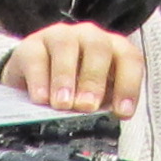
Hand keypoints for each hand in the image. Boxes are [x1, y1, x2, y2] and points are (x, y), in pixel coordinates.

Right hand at [0, 21, 143, 119]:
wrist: (34, 77)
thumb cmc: (73, 88)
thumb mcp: (94, 98)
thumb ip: (101, 106)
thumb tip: (98, 123)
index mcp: (112, 49)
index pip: (129, 59)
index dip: (128, 85)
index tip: (122, 112)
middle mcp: (89, 37)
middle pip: (98, 48)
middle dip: (94, 80)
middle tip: (86, 107)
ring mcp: (60, 37)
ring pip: (65, 47)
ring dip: (65, 78)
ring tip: (62, 105)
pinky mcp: (31, 45)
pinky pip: (36, 57)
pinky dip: (39, 80)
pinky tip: (41, 99)